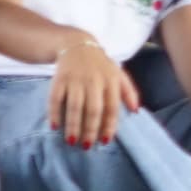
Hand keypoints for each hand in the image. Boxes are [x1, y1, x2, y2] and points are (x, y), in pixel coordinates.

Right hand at [47, 33, 133, 147]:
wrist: (77, 45)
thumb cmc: (100, 65)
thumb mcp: (118, 74)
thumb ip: (129, 92)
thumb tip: (136, 111)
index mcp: (110, 80)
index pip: (111, 107)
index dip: (109, 126)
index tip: (105, 141)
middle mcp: (93, 80)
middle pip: (92, 110)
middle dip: (90, 130)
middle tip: (87, 146)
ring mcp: (75, 79)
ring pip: (74, 106)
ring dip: (72, 126)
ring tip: (71, 141)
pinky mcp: (59, 79)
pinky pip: (55, 99)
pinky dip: (54, 113)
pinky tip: (54, 126)